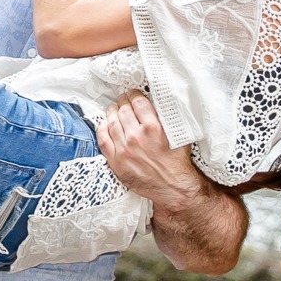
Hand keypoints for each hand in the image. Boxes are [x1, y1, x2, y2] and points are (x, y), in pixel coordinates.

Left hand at [96, 92, 204, 210]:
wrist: (172, 187)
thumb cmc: (177, 162)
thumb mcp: (179, 134)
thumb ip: (168, 118)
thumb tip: (158, 102)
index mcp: (154, 128)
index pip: (138, 102)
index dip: (134, 94)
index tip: (133, 94)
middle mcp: (137, 137)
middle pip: (123, 110)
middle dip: (123, 101)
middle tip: (123, 100)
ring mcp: (124, 150)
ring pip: (112, 122)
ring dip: (112, 112)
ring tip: (113, 109)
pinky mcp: (116, 162)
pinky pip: (103, 140)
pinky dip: (102, 129)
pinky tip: (104, 124)